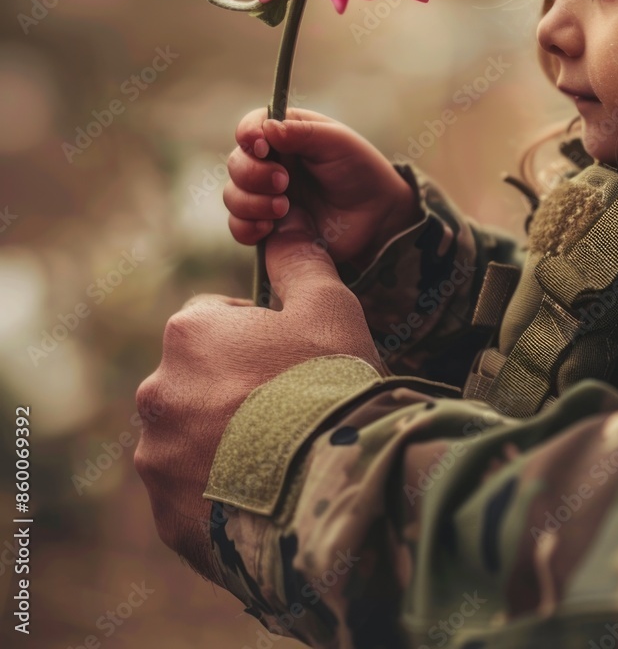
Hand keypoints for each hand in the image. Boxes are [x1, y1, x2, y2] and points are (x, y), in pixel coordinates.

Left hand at [134, 206, 386, 580]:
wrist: (335, 487)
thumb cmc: (332, 382)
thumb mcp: (329, 306)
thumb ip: (299, 260)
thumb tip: (285, 224)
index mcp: (190, 334)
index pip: (216, 320)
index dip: (261, 336)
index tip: (295, 360)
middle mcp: (158, 393)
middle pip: (200, 380)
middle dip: (236, 390)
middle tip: (292, 410)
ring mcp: (158, 461)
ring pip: (193, 438)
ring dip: (226, 442)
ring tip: (283, 458)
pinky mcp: (168, 517)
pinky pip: (195, 495)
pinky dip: (223, 492)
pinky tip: (268, 494)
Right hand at [224, 108, 421, 270]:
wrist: (377, 217)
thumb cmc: (360, 170)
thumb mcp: (338, 143)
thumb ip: (304, 133)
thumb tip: (267, 128)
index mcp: (285, 135)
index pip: (251, 127)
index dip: (248, 134)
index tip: (260, 145)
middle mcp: (270, 163)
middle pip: (236, 162)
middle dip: (253, 173)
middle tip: (284, 182)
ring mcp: (265, 195)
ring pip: (233, 195)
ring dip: (251, 201)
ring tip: (284, 207)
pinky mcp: (268, 226)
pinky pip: (239, 227)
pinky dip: (247, 226)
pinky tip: (270, 227)